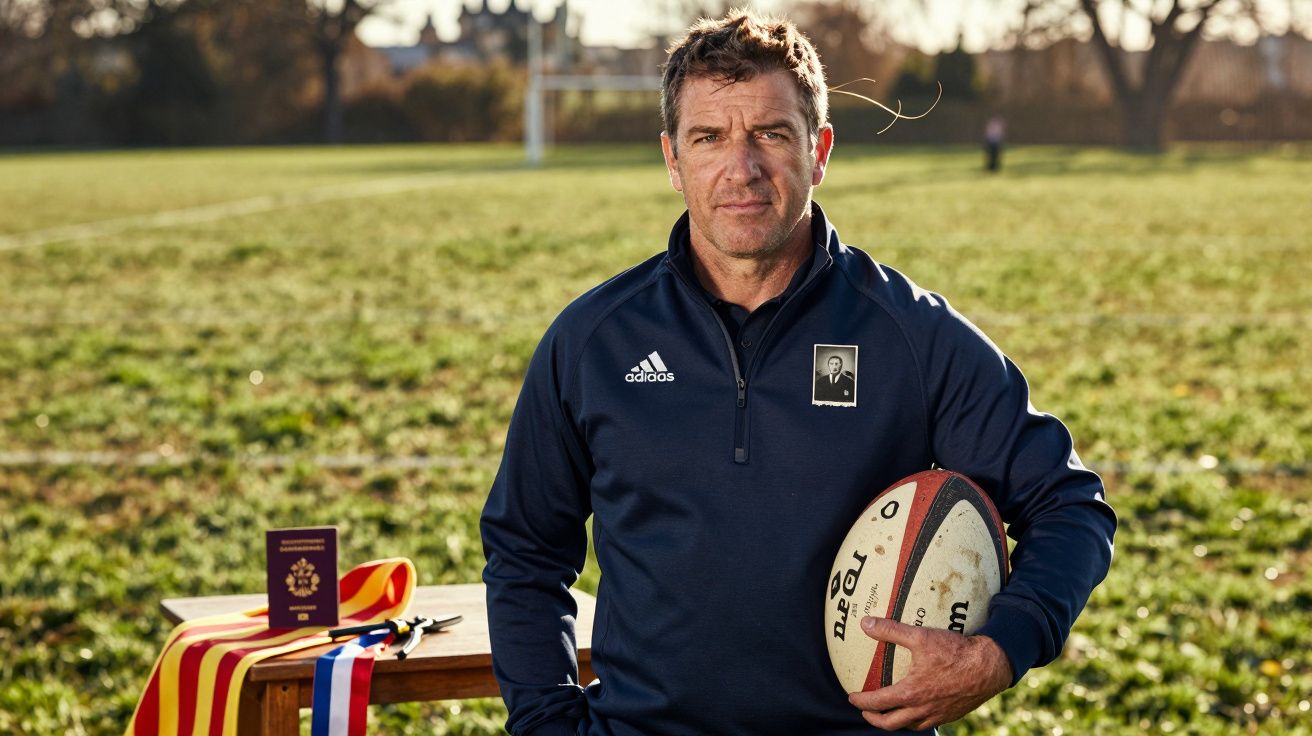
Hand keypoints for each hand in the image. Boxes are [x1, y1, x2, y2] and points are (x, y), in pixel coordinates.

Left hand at [847, 616, 1012, 731]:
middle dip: (874, 719)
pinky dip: (916, 719)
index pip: (878, 703)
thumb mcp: (921, 636)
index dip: (861, 702)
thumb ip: (891, 630)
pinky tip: (919, 708)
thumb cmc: (955, 652)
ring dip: (896, 721)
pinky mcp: (952, 715)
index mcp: (911, 693)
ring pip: (911, 726)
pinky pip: (929, 723)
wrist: (989, 666)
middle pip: (891, 724)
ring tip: (890, 711)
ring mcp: (938, 715)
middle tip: (866, 711)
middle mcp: (923, 709)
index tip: (852, 697)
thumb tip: (866, 623)